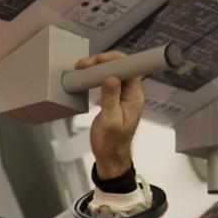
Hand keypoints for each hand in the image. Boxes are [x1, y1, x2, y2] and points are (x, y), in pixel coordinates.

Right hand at [76, 49, 144, 179]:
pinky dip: (98, 76)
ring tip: (82, 69)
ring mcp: (124, 96)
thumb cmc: (111, 143)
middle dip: (103, 61)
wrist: (110, 157)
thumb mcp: (109, 121)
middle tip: (84, 65)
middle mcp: (132, 94)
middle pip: (122, 67)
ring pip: (114, 73)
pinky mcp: (115, 99)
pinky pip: (109, 81)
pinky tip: (87, 77)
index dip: (115, 60)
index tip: (97, 61)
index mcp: (134, 97)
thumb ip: (111, 98)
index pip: (130, 68)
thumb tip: (111, 77)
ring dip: (99, 68)